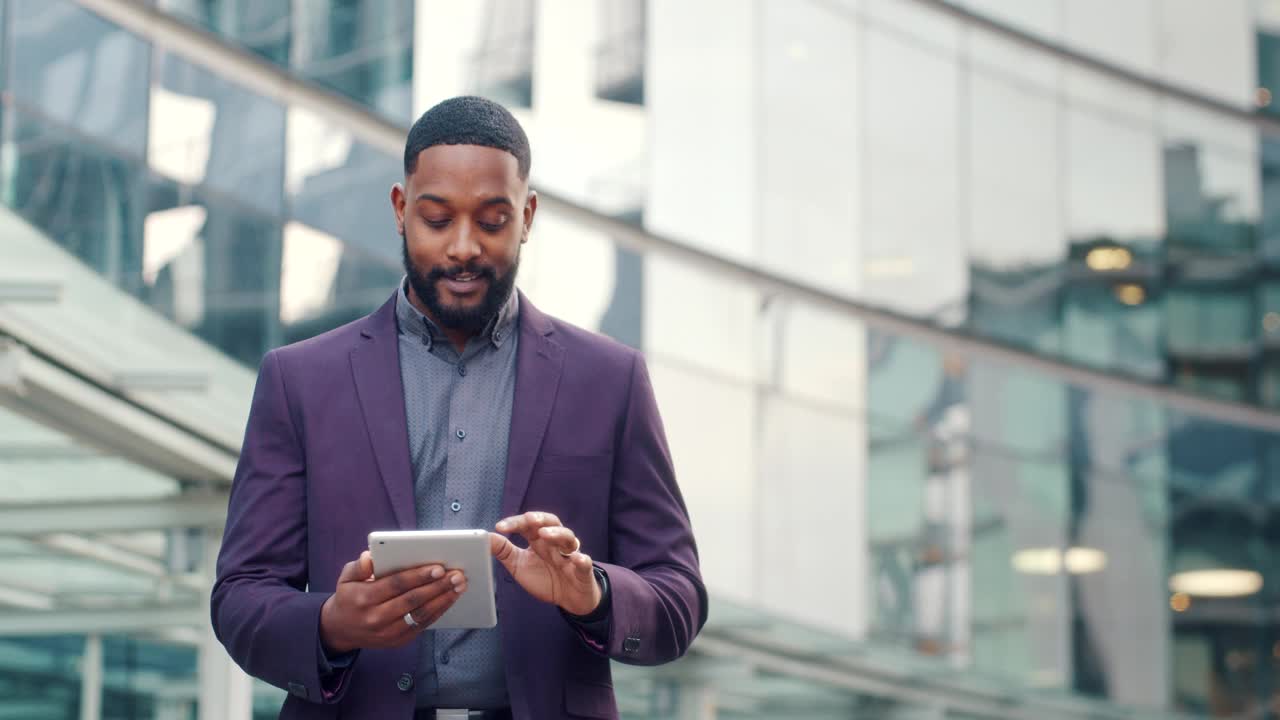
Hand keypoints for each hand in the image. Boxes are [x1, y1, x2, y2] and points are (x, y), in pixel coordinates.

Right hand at [319, 550, 466, 653]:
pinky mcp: (398, 641)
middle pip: (413, 600)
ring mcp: (388, 632)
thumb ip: (358, 566)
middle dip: (437, 587)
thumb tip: (370, 557)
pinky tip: (449, 599)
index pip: (396, 585)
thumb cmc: (349, 597)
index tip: (438, 567)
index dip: (418, 576)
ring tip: (459, 586)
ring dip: (443, 600)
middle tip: (457, 575)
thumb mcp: (345, 578)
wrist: (341, 630)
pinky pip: (422, 625)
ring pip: (421, 615)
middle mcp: (377, 618)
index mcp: (364, 598)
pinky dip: (438, 612)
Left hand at [491, 511, 600, 616]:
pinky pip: (585, 562)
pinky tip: (577, 559)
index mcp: (539, 541)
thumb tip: (487, 537)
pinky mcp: (582, 570)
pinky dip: (582, 560)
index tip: (500, 527)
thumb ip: (504, 552)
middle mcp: (555, 544)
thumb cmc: (545, 579)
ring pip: (567, 538)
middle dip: (540, 519)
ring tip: (545, 534)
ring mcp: (570, 555)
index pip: (528, 525)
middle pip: (551, 523)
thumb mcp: (519, 566)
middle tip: (529, 519)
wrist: (569, 600)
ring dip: (557, 534)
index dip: (515, 523)